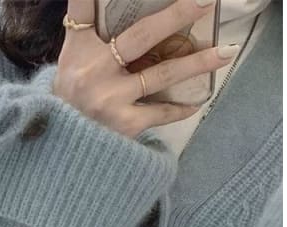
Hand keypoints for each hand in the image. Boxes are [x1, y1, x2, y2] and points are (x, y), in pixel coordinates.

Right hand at [53, 0, 238, 138]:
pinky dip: (180, 108)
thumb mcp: (69, 65)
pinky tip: (197, 101)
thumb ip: (88, 37)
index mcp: (78, 51)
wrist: (60, 152)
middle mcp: (93, 71)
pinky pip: (160, 111)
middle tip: (206, 0)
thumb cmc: (67, 103)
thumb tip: (112, 14)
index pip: (84, 8)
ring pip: (162, 74)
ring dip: (197, 62)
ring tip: (225, 52)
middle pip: (142, 35)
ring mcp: (110, 99)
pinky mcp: (124, 125)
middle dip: (176, 14)